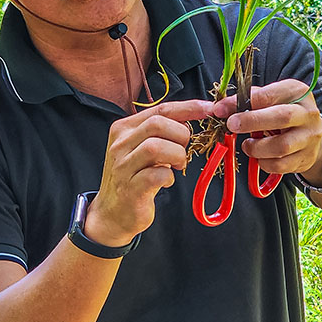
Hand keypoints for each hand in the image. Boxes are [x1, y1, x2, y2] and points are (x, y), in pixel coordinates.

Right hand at [87, 98, 213, 246]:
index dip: (189, 107)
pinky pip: (158, 174)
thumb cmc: (134, 178)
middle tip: (184, 150)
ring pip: (156, 146)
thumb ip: (161, 133)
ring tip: (177, 165)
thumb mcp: (143, 149)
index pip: (160, 109)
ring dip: (177, 155)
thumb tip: (189, 120)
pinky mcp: (131, 188)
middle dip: (181, 135)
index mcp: (124, 128)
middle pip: (158, 123)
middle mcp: (120, 144)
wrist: (112, 213)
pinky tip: (166, 181)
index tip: (209, 109)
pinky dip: (169, 177)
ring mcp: (123, 166)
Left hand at [211, 79, 321, 182]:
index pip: (268, 95)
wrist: (311, 134)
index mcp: (296, 92)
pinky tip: (260, 156)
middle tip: (232, 125)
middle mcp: (307, 114)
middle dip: (252, 122)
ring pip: (281, 146)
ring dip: (256, 148)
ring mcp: (309, 138)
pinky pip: (280, 165)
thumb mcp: (269, 99)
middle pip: (282, 117)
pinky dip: (264, 163)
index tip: (220, 109)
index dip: (242, 102)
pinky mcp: (306, 158)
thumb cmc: (283, 111)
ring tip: (247, 145)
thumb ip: (245, 101)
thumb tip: (217, 108)